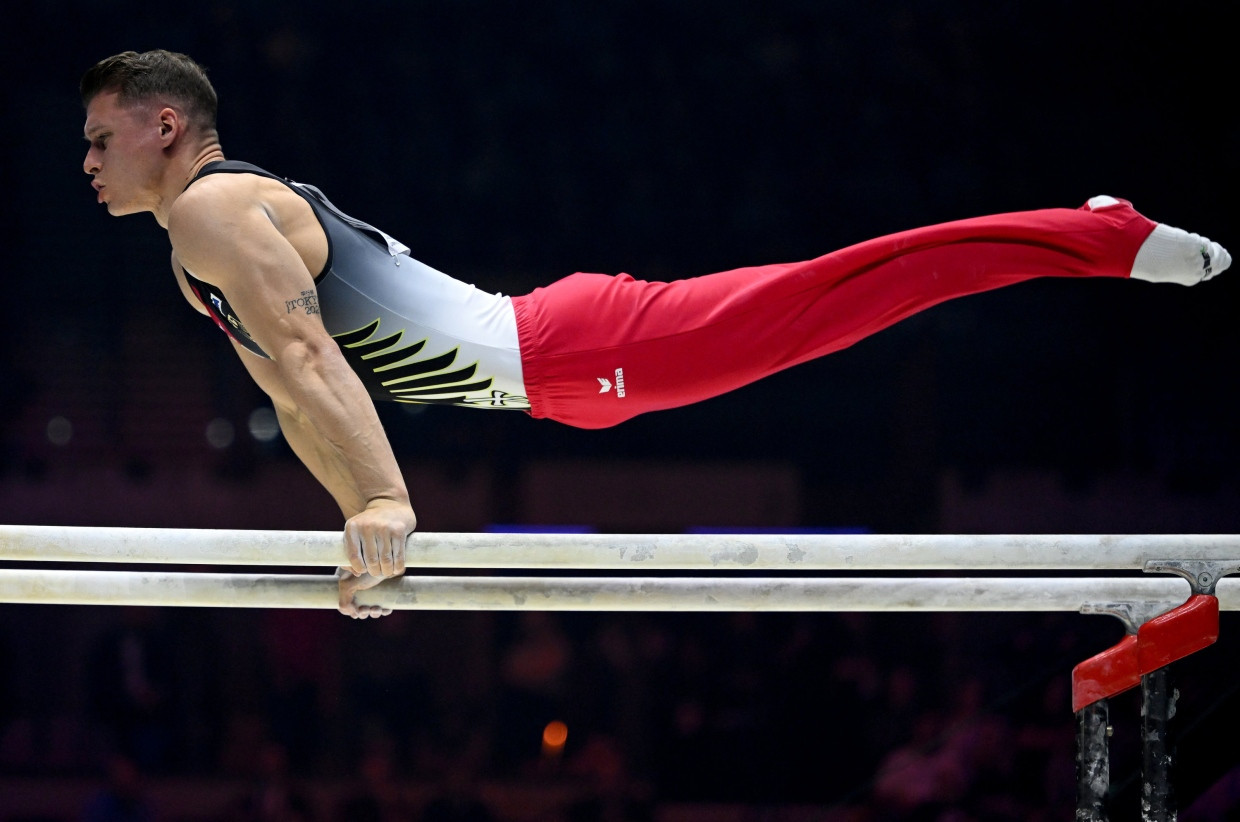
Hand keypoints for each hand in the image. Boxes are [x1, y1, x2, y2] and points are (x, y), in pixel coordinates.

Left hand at [337, 499, 415, 617]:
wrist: (389, 504)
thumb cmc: (369, 525)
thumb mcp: (355, 533)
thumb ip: (350, 554)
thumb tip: (357, 574)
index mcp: (352, 527)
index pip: (353, 556)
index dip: (359, 568)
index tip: (363, 570)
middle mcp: (367, 526)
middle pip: (371, 560)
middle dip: (375, 571)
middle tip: (377, 572)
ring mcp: (384, 527)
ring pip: (386, 560)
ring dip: (387, 571)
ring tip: (387, 572)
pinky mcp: (398, 530)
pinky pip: (398, 555)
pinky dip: (398, 566)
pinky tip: (396, 568)